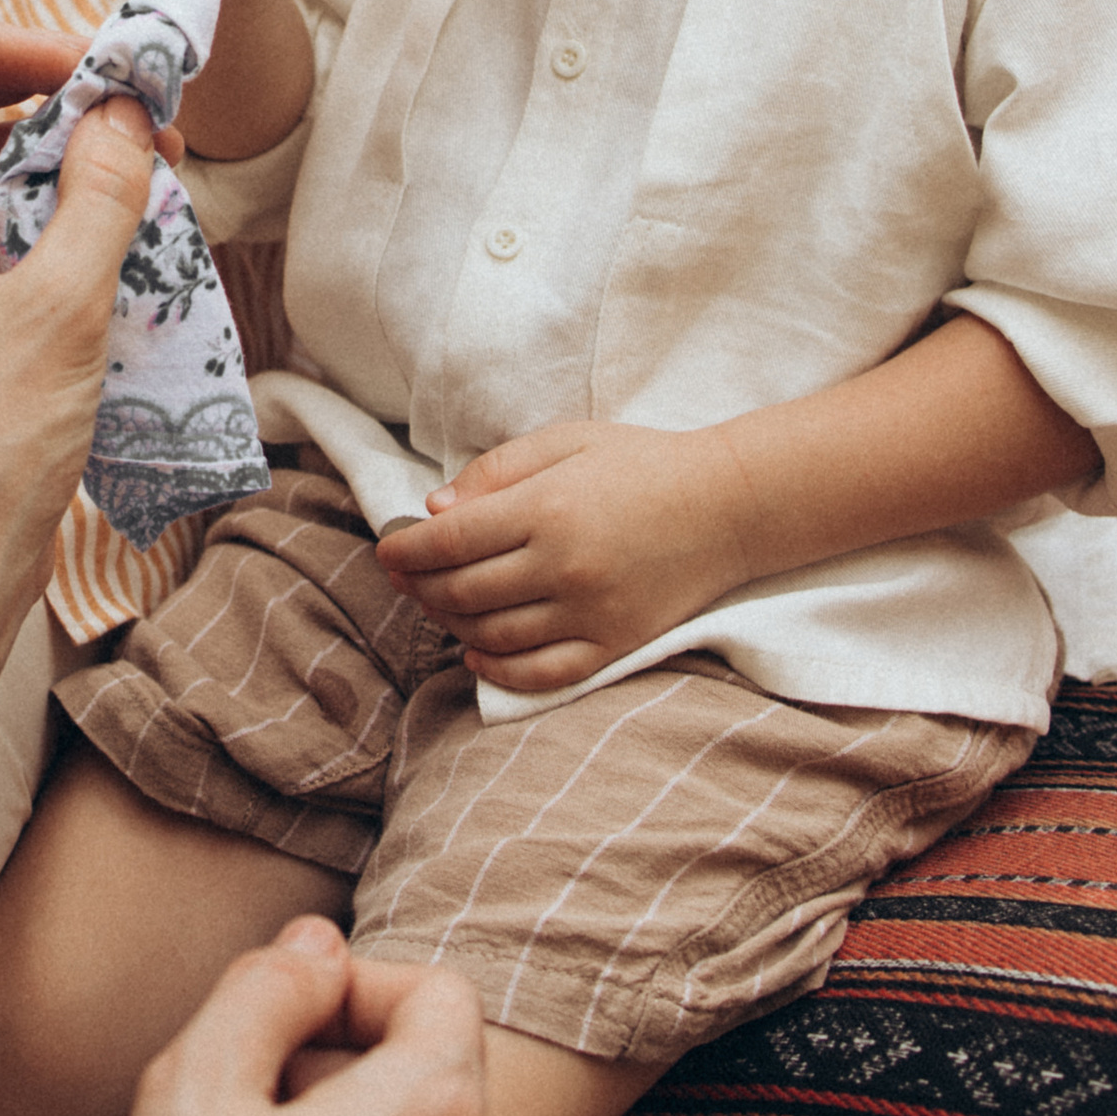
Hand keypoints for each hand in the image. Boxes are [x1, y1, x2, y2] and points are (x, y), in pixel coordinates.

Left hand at [0, 25, 158, 700]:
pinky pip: (11, 236)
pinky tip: (136, 239)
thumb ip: (100, 198)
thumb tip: (128, 109)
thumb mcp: (60, 313)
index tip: (87, 68)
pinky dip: (69, 222)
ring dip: (71, 162)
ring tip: (158, 175)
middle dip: (52, 98)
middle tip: (146, 114)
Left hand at [380, 417, 747, 691]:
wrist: (728, 505)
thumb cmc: (641, 463)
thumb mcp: (565, 442)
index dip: (407, 549)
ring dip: (451, 624)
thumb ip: (496, 472)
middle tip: (403, 576)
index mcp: (547, 509)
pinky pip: (541, 673)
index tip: (387, 549)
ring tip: (436, 605)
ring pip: (493, 635)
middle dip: (420, 586)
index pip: (450, 542)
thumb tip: (435, 511)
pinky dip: (498, 671)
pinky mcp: (614, 645)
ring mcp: (590, 613)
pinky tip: (475, 654)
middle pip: (463, 591)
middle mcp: (564, 567)